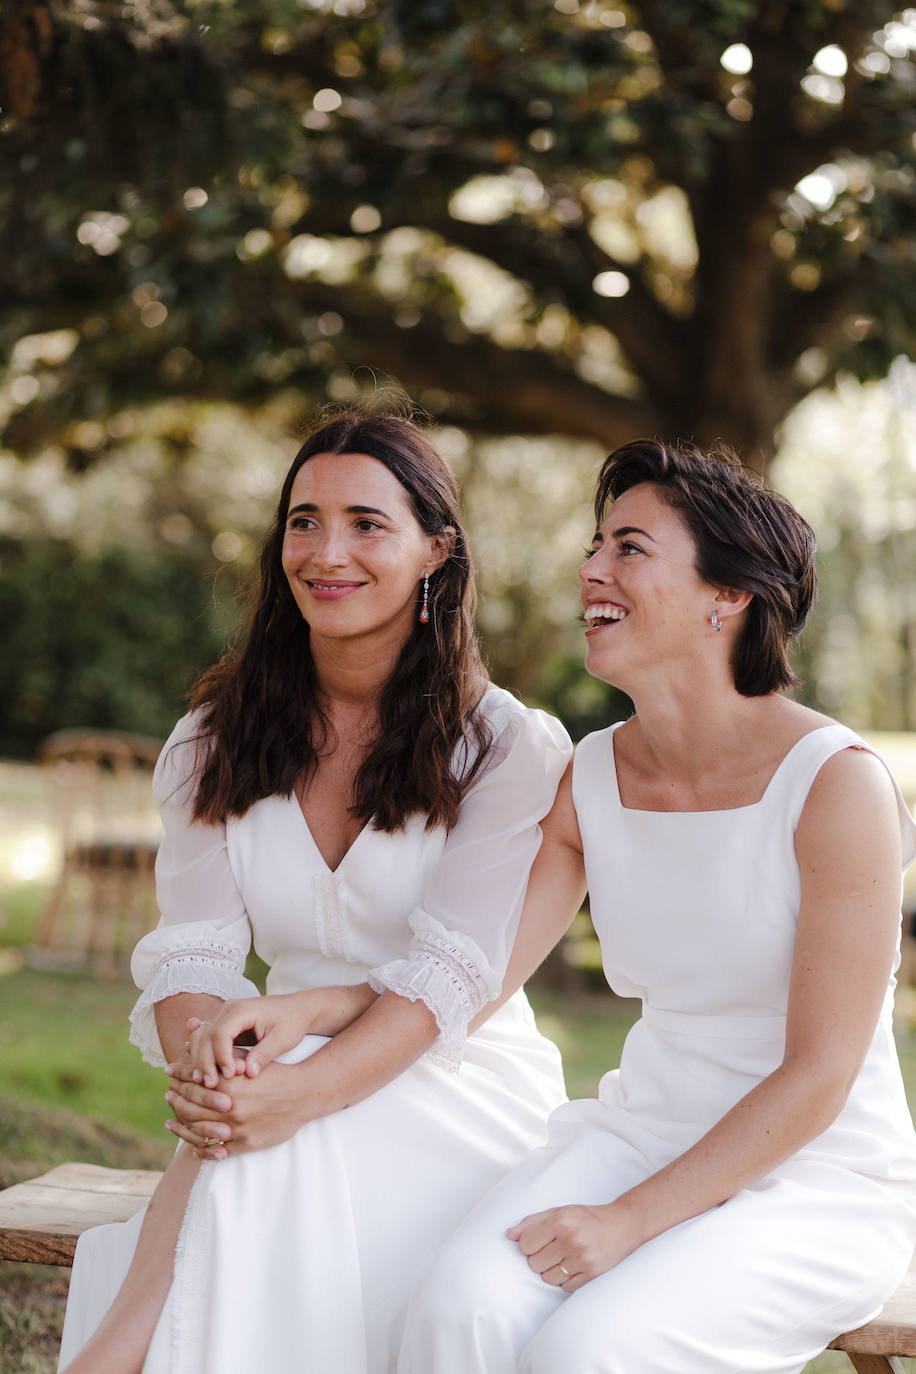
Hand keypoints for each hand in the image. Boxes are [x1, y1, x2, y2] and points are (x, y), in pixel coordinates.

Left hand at [165, 1061, 307, 1157]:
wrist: (304, 1094)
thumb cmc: (275, 1073)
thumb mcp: (249, 1059)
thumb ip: (222, 1054)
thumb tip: (194, 1042)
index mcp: (229, 1085)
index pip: (193, 1081)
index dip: (179, 1075)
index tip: (169, 1072)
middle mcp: (230, 1108)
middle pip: (190, 1108)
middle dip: (176, 1100)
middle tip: (168, 1096)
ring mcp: (237, 1129)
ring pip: (198, 1132)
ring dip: (181, 1127)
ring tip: (171, 1122)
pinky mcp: (246, 1144)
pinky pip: (216, 1151)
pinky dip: (200, 1149)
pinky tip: (192, 1145)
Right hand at [180, 993, 321, 1084]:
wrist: (296, 1009)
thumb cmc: (292, 1022)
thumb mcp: (284, 1038)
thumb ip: (265, 1053)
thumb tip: (248, 1073)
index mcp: (243, 1009)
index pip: (222, 1032)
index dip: (222, 1055)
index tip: (230, 1075)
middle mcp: (229, 1009)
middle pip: (206, 1035)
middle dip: (206, 1062)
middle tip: (210, 1085)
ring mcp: (224, 1016)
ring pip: (202, 1039)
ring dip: (201, 1061)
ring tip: (206, 1084)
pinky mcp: (224, 1026)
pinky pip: (207, 1041)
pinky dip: (204, 1057)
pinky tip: (202, 1075)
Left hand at [507, 1202, 639, 1291]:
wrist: (622, 1225)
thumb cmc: (586, 1217)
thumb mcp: (559, 1211)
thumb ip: (532, 1222)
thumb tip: (509, 1235)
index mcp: (560, 1221)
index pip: (525, 1244)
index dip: (528, 1245)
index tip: (537, 1241)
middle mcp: (571, 1240)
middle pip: (534, 1264)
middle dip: (538, 1258)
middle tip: (552, 1249)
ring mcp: (582, 1259)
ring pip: (547, 1278)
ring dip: (551, 1270)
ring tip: (562, 1258)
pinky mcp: (591, 1274)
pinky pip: (564, 1287)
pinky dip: (564, 1279)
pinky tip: (573, 1265)